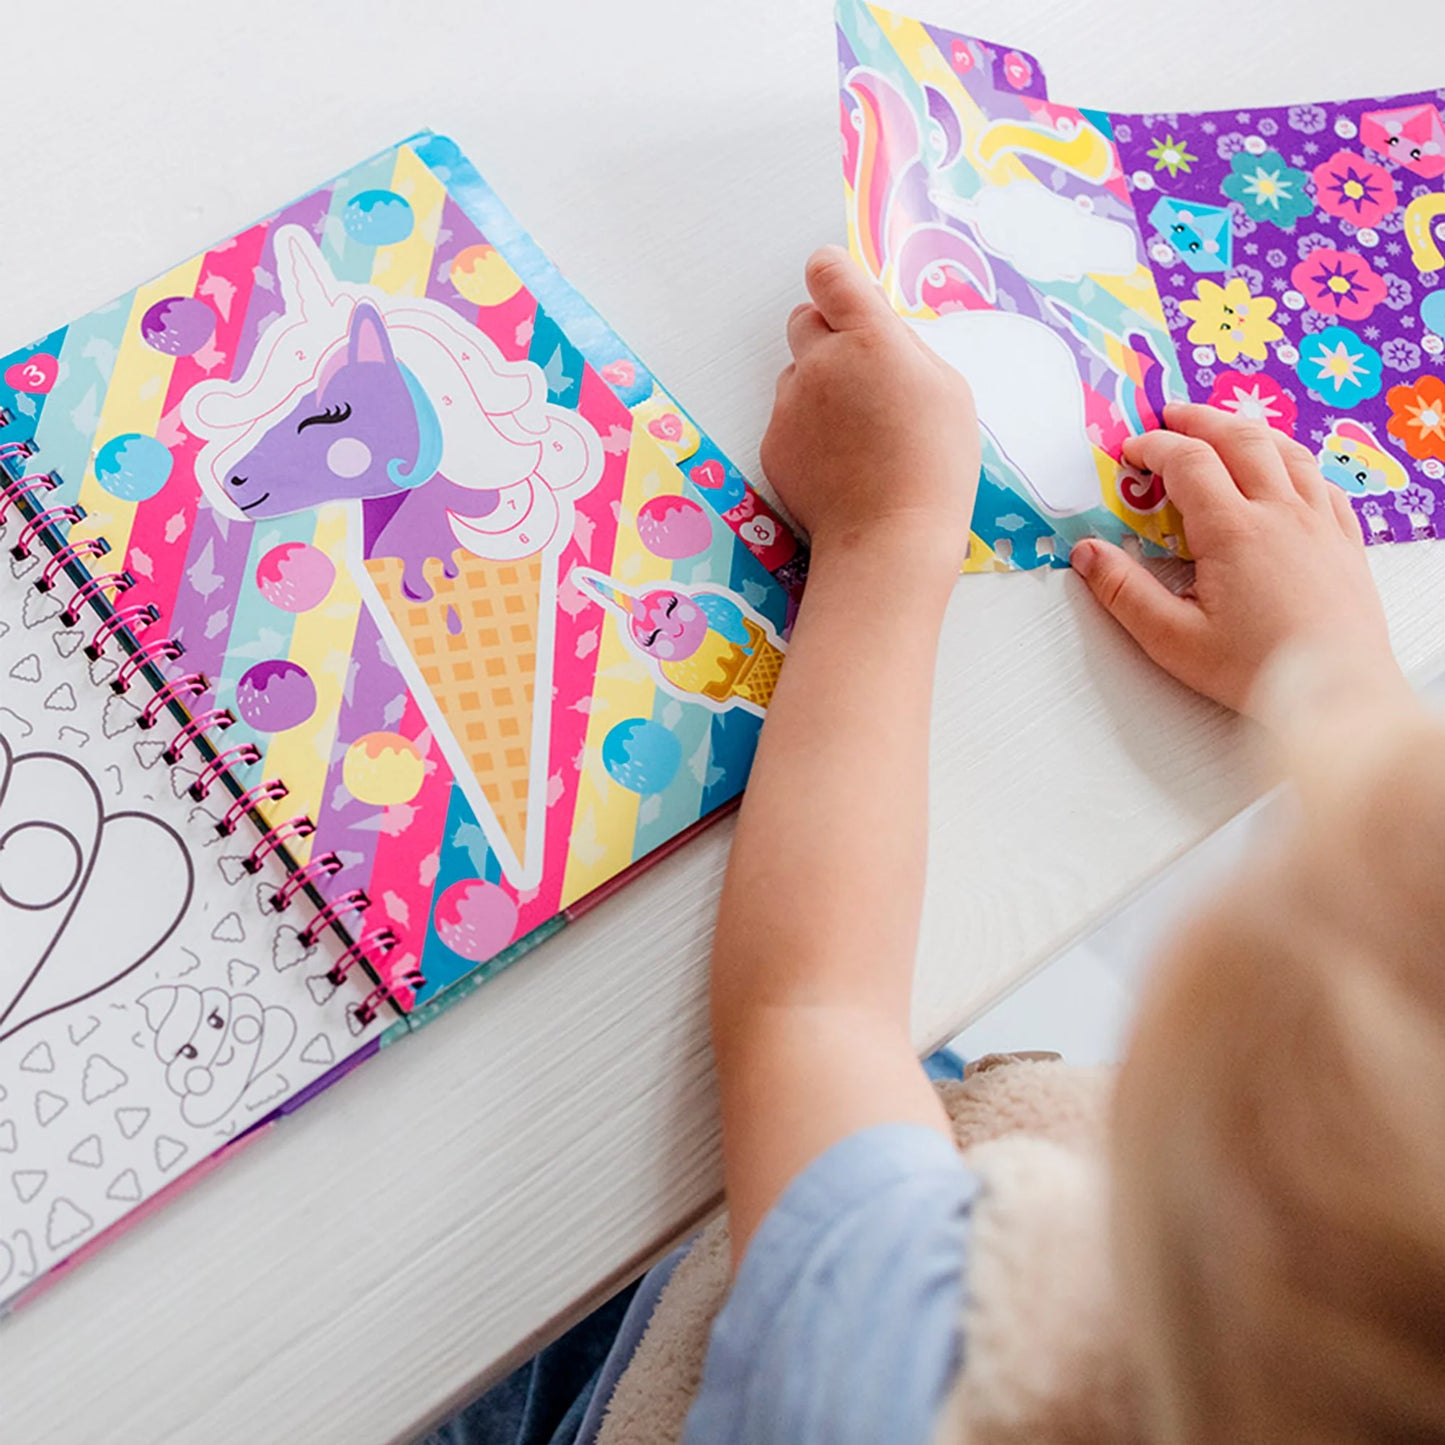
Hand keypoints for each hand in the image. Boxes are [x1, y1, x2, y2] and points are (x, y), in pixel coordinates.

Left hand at [760, 246, 980, 569]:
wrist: (889, 538)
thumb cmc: (934, 466)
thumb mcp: (947, 390)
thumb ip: (905, 350)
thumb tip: (879, 335)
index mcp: (869, 339)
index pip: (828, 273)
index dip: (833, 276)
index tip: (841, 290)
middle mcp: (821, 363)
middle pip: (805, 319)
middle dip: (828, 334)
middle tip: (862, 374)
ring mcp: (790, 404)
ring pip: (797, 374)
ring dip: (819, 388)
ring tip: (859, 434)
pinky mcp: (773, 443)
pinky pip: (787, 419)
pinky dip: (808, 432)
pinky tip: (841, 463)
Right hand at [1071, 403, 1402, 716]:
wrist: (1337, 693)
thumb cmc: (1258, 672)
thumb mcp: (1173, 639)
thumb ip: (1125, 593)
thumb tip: (1088, 555)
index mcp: (1235, 532)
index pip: (1189, 463)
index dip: (1155, 447)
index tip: (1132, 453)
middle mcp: (1281, 515)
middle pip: (1240, 439)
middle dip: (1200, 420)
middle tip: (1171, 416)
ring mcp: (1320, 524)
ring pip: (1287, 451)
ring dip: (1249, 430)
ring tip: (1224, 428)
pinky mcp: (1346, 543)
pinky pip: (1323, 482)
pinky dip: (1296, 463)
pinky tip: (1287, 471)